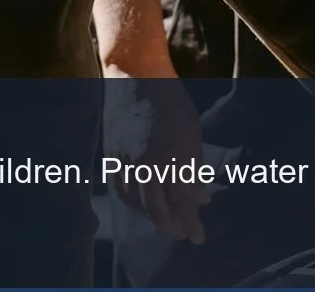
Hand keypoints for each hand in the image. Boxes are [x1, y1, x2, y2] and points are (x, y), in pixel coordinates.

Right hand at [106, 75, 209, 244]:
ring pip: (137, 202)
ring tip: (167, 222)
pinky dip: (134, 202)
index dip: (191, 223)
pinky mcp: (112, 156)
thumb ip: (194, 169)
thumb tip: (202, 199)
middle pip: (157, 209)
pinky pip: (121, 190)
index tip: (199, 238)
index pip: (182, 203)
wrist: (135, 76)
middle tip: (183, 235)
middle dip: (172, 226)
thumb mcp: (192, 135)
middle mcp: (146, 164)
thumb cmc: (171, 103)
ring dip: (153, 216)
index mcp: (171, 159)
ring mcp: (125, 161)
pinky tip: (143, 204)